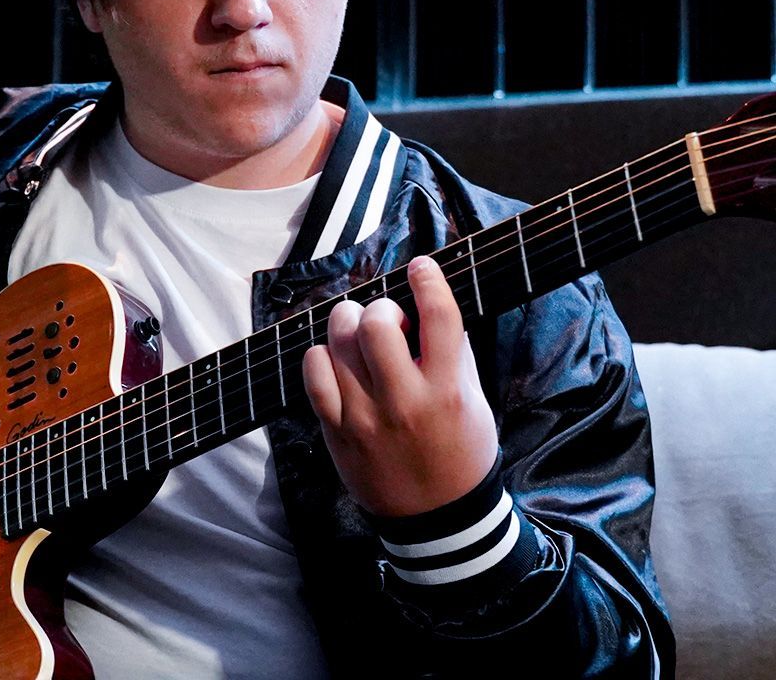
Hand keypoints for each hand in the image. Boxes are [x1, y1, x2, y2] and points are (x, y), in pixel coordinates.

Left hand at [302, 255, 497, 516]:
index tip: (422, 266)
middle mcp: (403, 402)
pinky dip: (321, 355)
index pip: (439, 318)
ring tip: (359, 334)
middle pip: (376, 324)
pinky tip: (337, 360)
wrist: (437, 520)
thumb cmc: (460, 451)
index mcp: (446, 391)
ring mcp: (364, 417)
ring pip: (338, 342)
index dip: (429, 280)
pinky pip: (313, 373)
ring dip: (348, 323)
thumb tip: (429, 300)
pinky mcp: (336, 430)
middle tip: (387, 320)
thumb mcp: (473, 400)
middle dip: (379, 306)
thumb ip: (453, 352)